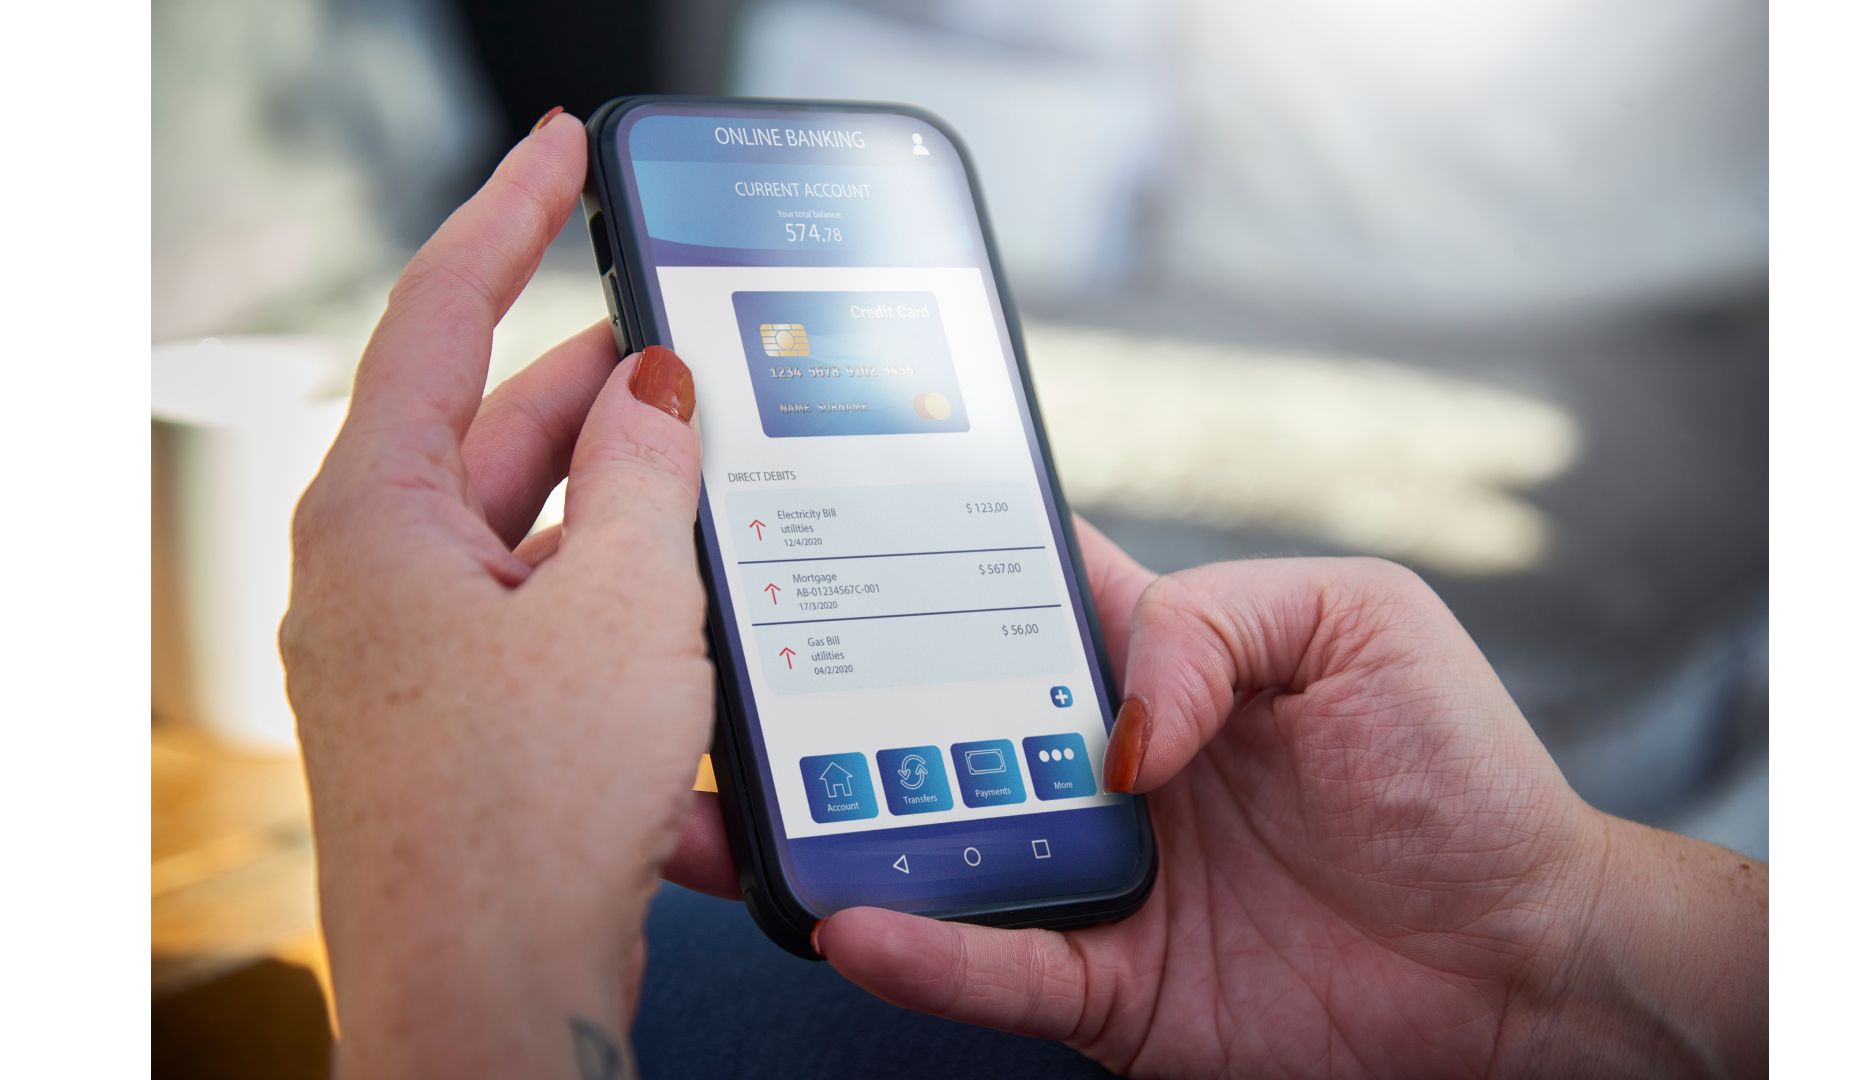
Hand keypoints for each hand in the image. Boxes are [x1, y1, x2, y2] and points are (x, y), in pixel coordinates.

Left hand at [281, 111, 705, 1077]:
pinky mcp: (473, 714)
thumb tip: (657, 389)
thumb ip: (647, 473)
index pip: (437, 314)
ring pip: (544, 522)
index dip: (511, 216)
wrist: (495, 1000)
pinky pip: (555, 605)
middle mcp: (381, 573)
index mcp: (375, 517)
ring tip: (732, 477)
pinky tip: (707, 592)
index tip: (563, 148)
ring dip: (636, 496)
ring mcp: (423, 648)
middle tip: (710, 345)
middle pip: (502, 422)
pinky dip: (628, 582)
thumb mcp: (620, 606)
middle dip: (613, 383)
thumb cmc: (528, 814)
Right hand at [692, 532, 1765, 1075]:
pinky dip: (923, 955)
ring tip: (729, 803)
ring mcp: (1096, 877)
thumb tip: (1105, 727)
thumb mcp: (1357, 622)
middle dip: (819, 700)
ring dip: (831, 829)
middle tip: (714, 668)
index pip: (1002, 593)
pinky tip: (855, 924)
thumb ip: (1211, 627)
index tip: (799, 521)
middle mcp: (1096, 766)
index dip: (905, 555)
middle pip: (929, 723)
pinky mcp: (1111, 988)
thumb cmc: (1457, 770)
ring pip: (931, 850)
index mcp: (1150, 661)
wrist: (1529, 956)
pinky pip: (998, 973)